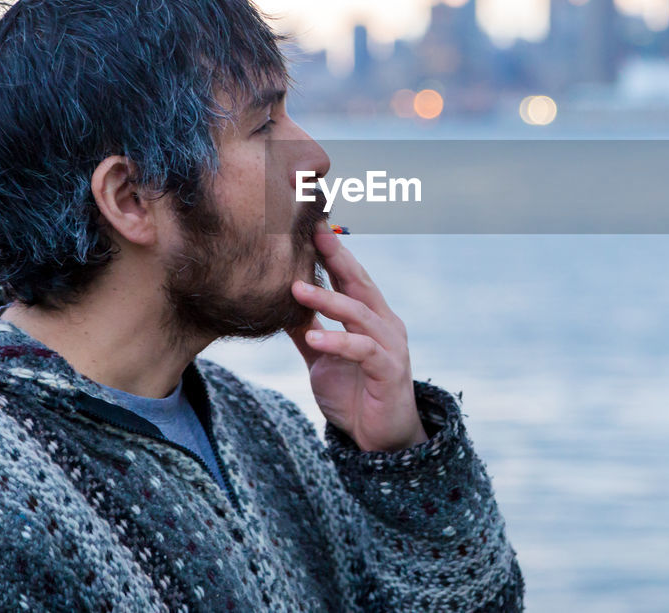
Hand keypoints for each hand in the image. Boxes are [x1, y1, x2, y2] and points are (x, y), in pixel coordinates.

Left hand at [287, 223, 427, 452]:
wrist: (379, 441)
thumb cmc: (355, 395)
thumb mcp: (322, 359)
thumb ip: (307, 330)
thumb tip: (278, 307)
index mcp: (370, 317)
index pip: (351, 277)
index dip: (333, 252)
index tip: (311, 227)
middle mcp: (385, 324)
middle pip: (360, 284)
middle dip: (338, 258)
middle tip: (314, 234)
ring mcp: (390, 346)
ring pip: (359, 314)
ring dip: (328, 300)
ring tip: (296, 290)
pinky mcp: (389, 371)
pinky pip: (363, 350)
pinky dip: (338, 343)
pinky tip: (313, 339)